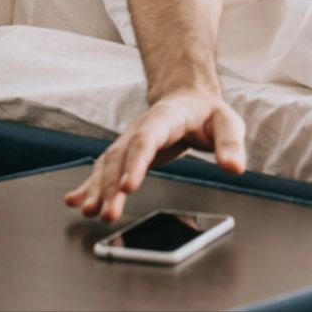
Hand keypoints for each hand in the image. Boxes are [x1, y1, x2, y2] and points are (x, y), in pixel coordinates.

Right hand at [62, 89, 245, 221]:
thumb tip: (235, 168)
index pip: (147, 139)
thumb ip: (231, 144)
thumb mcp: (227, 123)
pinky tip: (76, 201)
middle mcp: (141, 128)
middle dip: (111, 186)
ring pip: (109, 163)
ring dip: (97, 189)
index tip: (127, 187)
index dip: (135, 163)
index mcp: (165, 117)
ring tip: (91, 212)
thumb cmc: (208, 114)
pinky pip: (104, 167)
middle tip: (107, 213)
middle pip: (122, 156)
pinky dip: (89, 185)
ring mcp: (130, 140)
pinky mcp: (126, 152)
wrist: (188, 98)